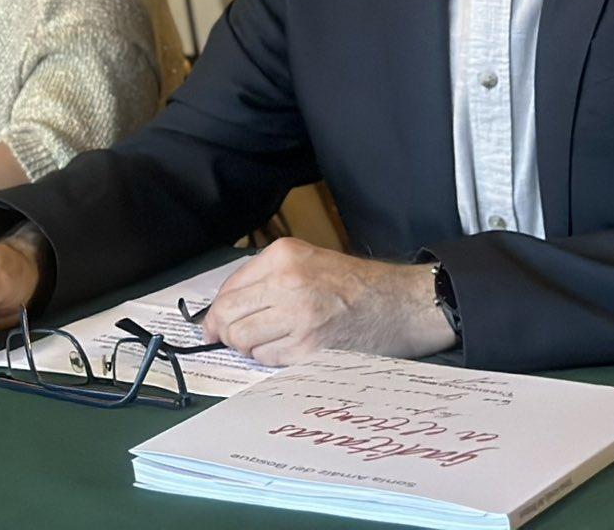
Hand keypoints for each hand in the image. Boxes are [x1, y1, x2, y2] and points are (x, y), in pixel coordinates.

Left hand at [199, 239, 455, 364]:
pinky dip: (271, 358)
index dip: (216, 312)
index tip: (212, 324)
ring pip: (243, 340)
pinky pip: (268, 358)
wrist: (401, 303)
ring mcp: (298, 317)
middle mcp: (287, 282)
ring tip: (269, 341)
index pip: (228, 289)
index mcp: (283, 256)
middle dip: (224, 332)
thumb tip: (222, 310)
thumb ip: (266, 277)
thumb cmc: (355, 284)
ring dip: (248, 347)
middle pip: (228, 316)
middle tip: (231, 339)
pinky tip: (289, 348)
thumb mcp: (308, 260)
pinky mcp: (310, 348)